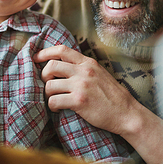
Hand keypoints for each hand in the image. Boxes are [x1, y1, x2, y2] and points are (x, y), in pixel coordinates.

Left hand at [34, 45, 162, 163]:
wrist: (126, 113)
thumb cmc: (112, 95)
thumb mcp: (99, 73)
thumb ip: (83, 67)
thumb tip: (62, 64)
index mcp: (88, 63)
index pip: (61, 49)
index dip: (45, 52)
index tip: (36, 58)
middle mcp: (84, 71)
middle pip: (51, 66)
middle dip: (44, 75)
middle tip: (47, 84)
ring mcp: (81, 86)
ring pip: (50, 85)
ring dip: (48, 94)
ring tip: (54, 99)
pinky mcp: (79, 101)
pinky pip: (54, 101)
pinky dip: (52, 106)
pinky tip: (58, 108)